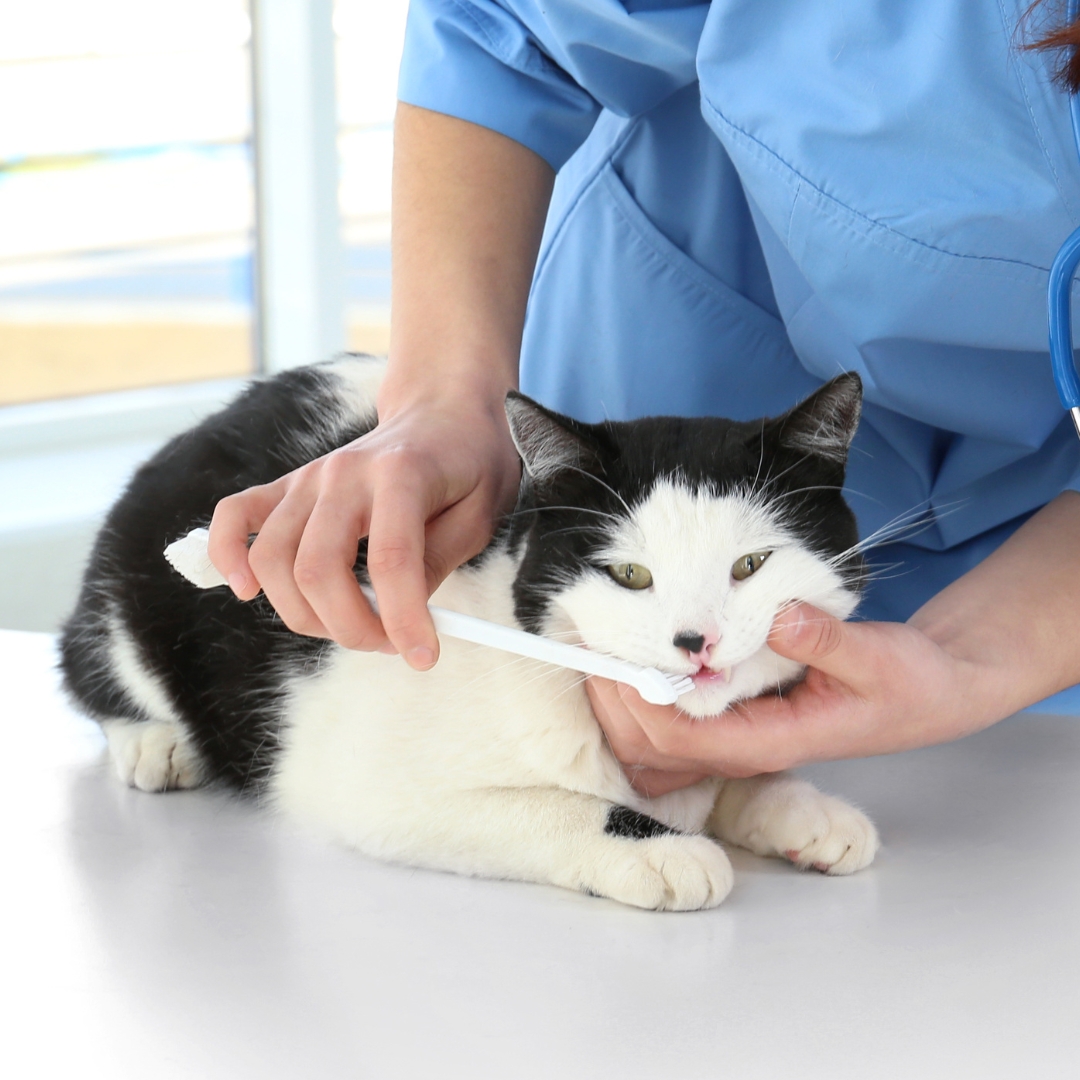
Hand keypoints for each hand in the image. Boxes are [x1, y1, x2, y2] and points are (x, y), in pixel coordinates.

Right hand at [207, 388, 520, 666]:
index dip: (404, 620)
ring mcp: (309, 476)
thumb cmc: (469, 464)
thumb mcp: (478, 514)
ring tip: (351, 624)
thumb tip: (397, 619)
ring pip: (273, 560)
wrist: (444, 411)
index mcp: (402, 474)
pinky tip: (247, 590)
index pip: (392, 560)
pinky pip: (234, 516)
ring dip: (306, 614)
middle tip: (389, 644)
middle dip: (351, 628)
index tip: (423, 657)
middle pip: (319, 568)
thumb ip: (437, 563)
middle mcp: (344, 472)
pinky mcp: (288, 484)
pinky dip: (227, 555)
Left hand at [588, 602, 997, 794]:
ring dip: (618, 698)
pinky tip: (631, 656)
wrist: (928, 694)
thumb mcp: (879, 657)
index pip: (679, 735)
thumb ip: (828, 641)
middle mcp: (742, 746)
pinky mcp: (735, 717)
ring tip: (598, 644)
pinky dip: (640, 695)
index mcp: (768, 740)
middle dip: (611, 698)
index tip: (611, 648)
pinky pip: (671, 722)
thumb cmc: (907, 683)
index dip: (635, 697)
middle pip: (649, 744)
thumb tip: (777, 616)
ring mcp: (735, 736)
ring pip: (652, 740)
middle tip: (588, 638)